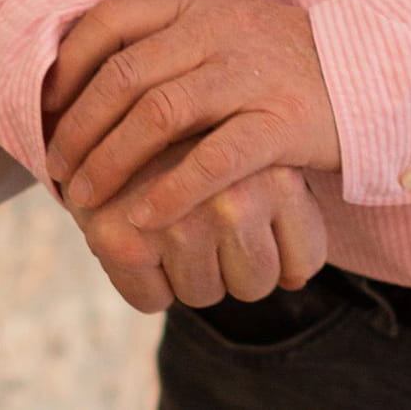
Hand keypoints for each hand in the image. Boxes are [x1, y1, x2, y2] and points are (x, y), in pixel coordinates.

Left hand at [41, 0, 344, 235]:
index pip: (109, 21)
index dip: (67, 67)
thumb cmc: (285, 62)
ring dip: (111, 161)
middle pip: (123, 75)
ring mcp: (250, 75)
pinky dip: (172, 190)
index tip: (45, 110)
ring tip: (86, 200)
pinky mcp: (281, 122)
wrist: (374, 71)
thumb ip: (168, 43)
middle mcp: (217, 33)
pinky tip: (147, 218)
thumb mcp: (224, 31)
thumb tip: (89, 78)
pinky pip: (214, 158)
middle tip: (55, 171)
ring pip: (159, 113)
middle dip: (77, 128)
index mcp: (196, 8)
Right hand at [72, 163, 330, 313]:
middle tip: (205, 223)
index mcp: (277, 176)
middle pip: (255, 284)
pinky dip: (145, 283)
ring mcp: (178, 223)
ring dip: (188, 275)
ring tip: (171, 224)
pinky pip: (151, 301)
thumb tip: (297, 280)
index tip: (258, 226)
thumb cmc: (194, 143)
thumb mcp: (256, 159)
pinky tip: (139, 239)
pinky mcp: (124, 241)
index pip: (304, 262)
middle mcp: (232, 199)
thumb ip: (284, 213)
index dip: (280, 257)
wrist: (106, 111)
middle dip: (232, 269)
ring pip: (203, 295)